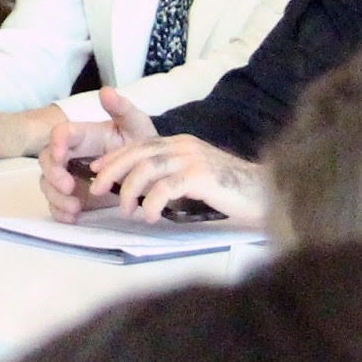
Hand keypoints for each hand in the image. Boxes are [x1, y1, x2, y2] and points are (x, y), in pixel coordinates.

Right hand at [40, 89, 154, 222]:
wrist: (152, 171)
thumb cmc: (142, 143)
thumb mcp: (137, 125)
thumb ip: (122, 109)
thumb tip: (105, 91)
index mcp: (84, 136)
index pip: (61, 134)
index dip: (56, 142)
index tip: (61, 154)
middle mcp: (72, 155)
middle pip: (46, 160)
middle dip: (53, 173)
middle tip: (69, 186)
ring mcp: (70, 177)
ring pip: (47, 184)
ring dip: (56, 196)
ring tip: (76, 207)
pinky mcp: (73, 197)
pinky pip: (56, 205)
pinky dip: (60, 212)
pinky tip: (73, 217)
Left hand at [93, 132, 271, 229]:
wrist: (265, 194)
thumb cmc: (230, 192)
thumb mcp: (194, 180)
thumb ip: (171, 178)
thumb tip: (143, 193)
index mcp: (181, 144)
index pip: (140, 145)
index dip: (115, 157)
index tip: (96, 170)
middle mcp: (184, 146)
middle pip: (138, 152)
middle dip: (113, 170)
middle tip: (96, 189)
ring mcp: (193, 159)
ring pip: (148, 168)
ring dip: (130, 189)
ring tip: (125, 210)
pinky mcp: (202, 176)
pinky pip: (167, 187)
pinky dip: (154, 202)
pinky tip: (151, 217)